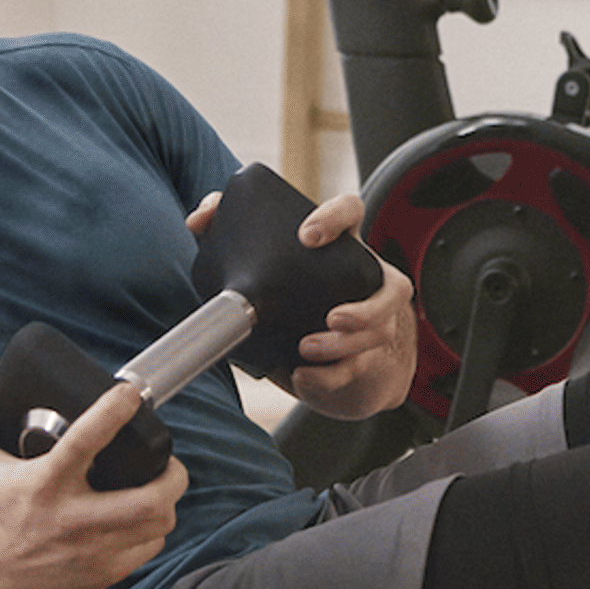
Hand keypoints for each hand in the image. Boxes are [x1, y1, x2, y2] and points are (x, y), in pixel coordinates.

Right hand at [0, 363, 186, 588]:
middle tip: (167, 460)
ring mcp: (91, 552)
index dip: (116, 410)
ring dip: (166, 503)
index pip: (88, 439)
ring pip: (156, 525)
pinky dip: (152, 531)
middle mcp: (73, 519)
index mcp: (45, 483)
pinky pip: (148, 549)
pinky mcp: (101, 574)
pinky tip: (142, 520)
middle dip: (172, 475)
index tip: (131, 393)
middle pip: (148, 499)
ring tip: (158, 488)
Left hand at [193, 186, 416, 420]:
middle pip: (391, 288)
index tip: (306, 237)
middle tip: (331, 318)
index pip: (350, 211)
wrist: (310, 344)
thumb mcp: (258, 257)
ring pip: (378, 333)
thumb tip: (198, 219)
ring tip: (307, 349)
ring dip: (344, 346)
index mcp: (338, 244)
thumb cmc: (286, 288)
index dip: (335, 218)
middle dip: (365, 309)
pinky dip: (329, 377)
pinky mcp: (363, 356)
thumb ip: (224, 227)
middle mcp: (366, 279)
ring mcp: (372, 320)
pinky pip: (356, 368)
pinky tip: (303, 376)